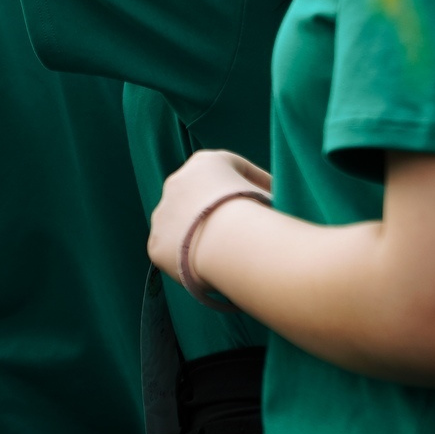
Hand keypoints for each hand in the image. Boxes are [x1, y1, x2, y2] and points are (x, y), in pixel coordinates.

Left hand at [147, 149, 273, 282]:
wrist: (230, 243)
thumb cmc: (258, 214)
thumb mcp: (270, 196)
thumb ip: (269, 199)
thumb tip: (278, 211)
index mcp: (206, 163)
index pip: (233, 167)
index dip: (258, 183)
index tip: (274, 199)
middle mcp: (176, 183)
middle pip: (203, 196)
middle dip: (222, 210)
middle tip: (246, 230)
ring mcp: (162, 214)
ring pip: (185, 225)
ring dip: (203, 235)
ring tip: (231, 255)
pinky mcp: (156, 244)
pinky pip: (177, 253)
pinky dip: (193, 259)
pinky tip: (213, 270)